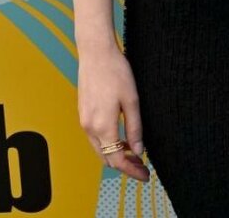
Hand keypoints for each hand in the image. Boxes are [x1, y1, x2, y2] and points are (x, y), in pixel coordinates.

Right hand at [76, 41, 149, 182]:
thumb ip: (134, 128)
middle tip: (143, 166)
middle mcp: (90, 128)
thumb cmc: (116, 72)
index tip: (146, 175)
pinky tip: (121, 137)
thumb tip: (138, 151)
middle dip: (125, 165)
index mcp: (103, 126)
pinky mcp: (83, 114)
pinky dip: (108, 143)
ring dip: (116, 154)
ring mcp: (84, 121)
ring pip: (100, 149)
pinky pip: (95, 138)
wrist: (96, 53)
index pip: (117, 160)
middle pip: (107, 158)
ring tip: (135, 152)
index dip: (132, 170)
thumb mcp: (131, 100)